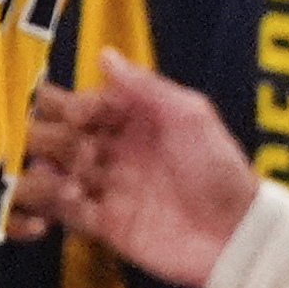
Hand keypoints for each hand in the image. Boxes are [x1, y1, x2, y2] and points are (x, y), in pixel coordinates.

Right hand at [6, 57, 259, 287]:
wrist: (235, 232)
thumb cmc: (221, 170)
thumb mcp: (190, 115)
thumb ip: (146, 87)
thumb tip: (106, 55)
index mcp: (134, 121)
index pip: (83, 104)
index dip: (75, 106)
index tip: (80, 114)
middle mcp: (114, 151)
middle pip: (60, 136)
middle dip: (58, 139)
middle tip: (79, 151)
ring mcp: (108, 187)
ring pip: (55, 173)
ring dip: (53, 173)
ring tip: (75, 181)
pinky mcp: (104, 224)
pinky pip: (64, 212)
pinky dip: (56, 206)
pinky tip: (71, 201)